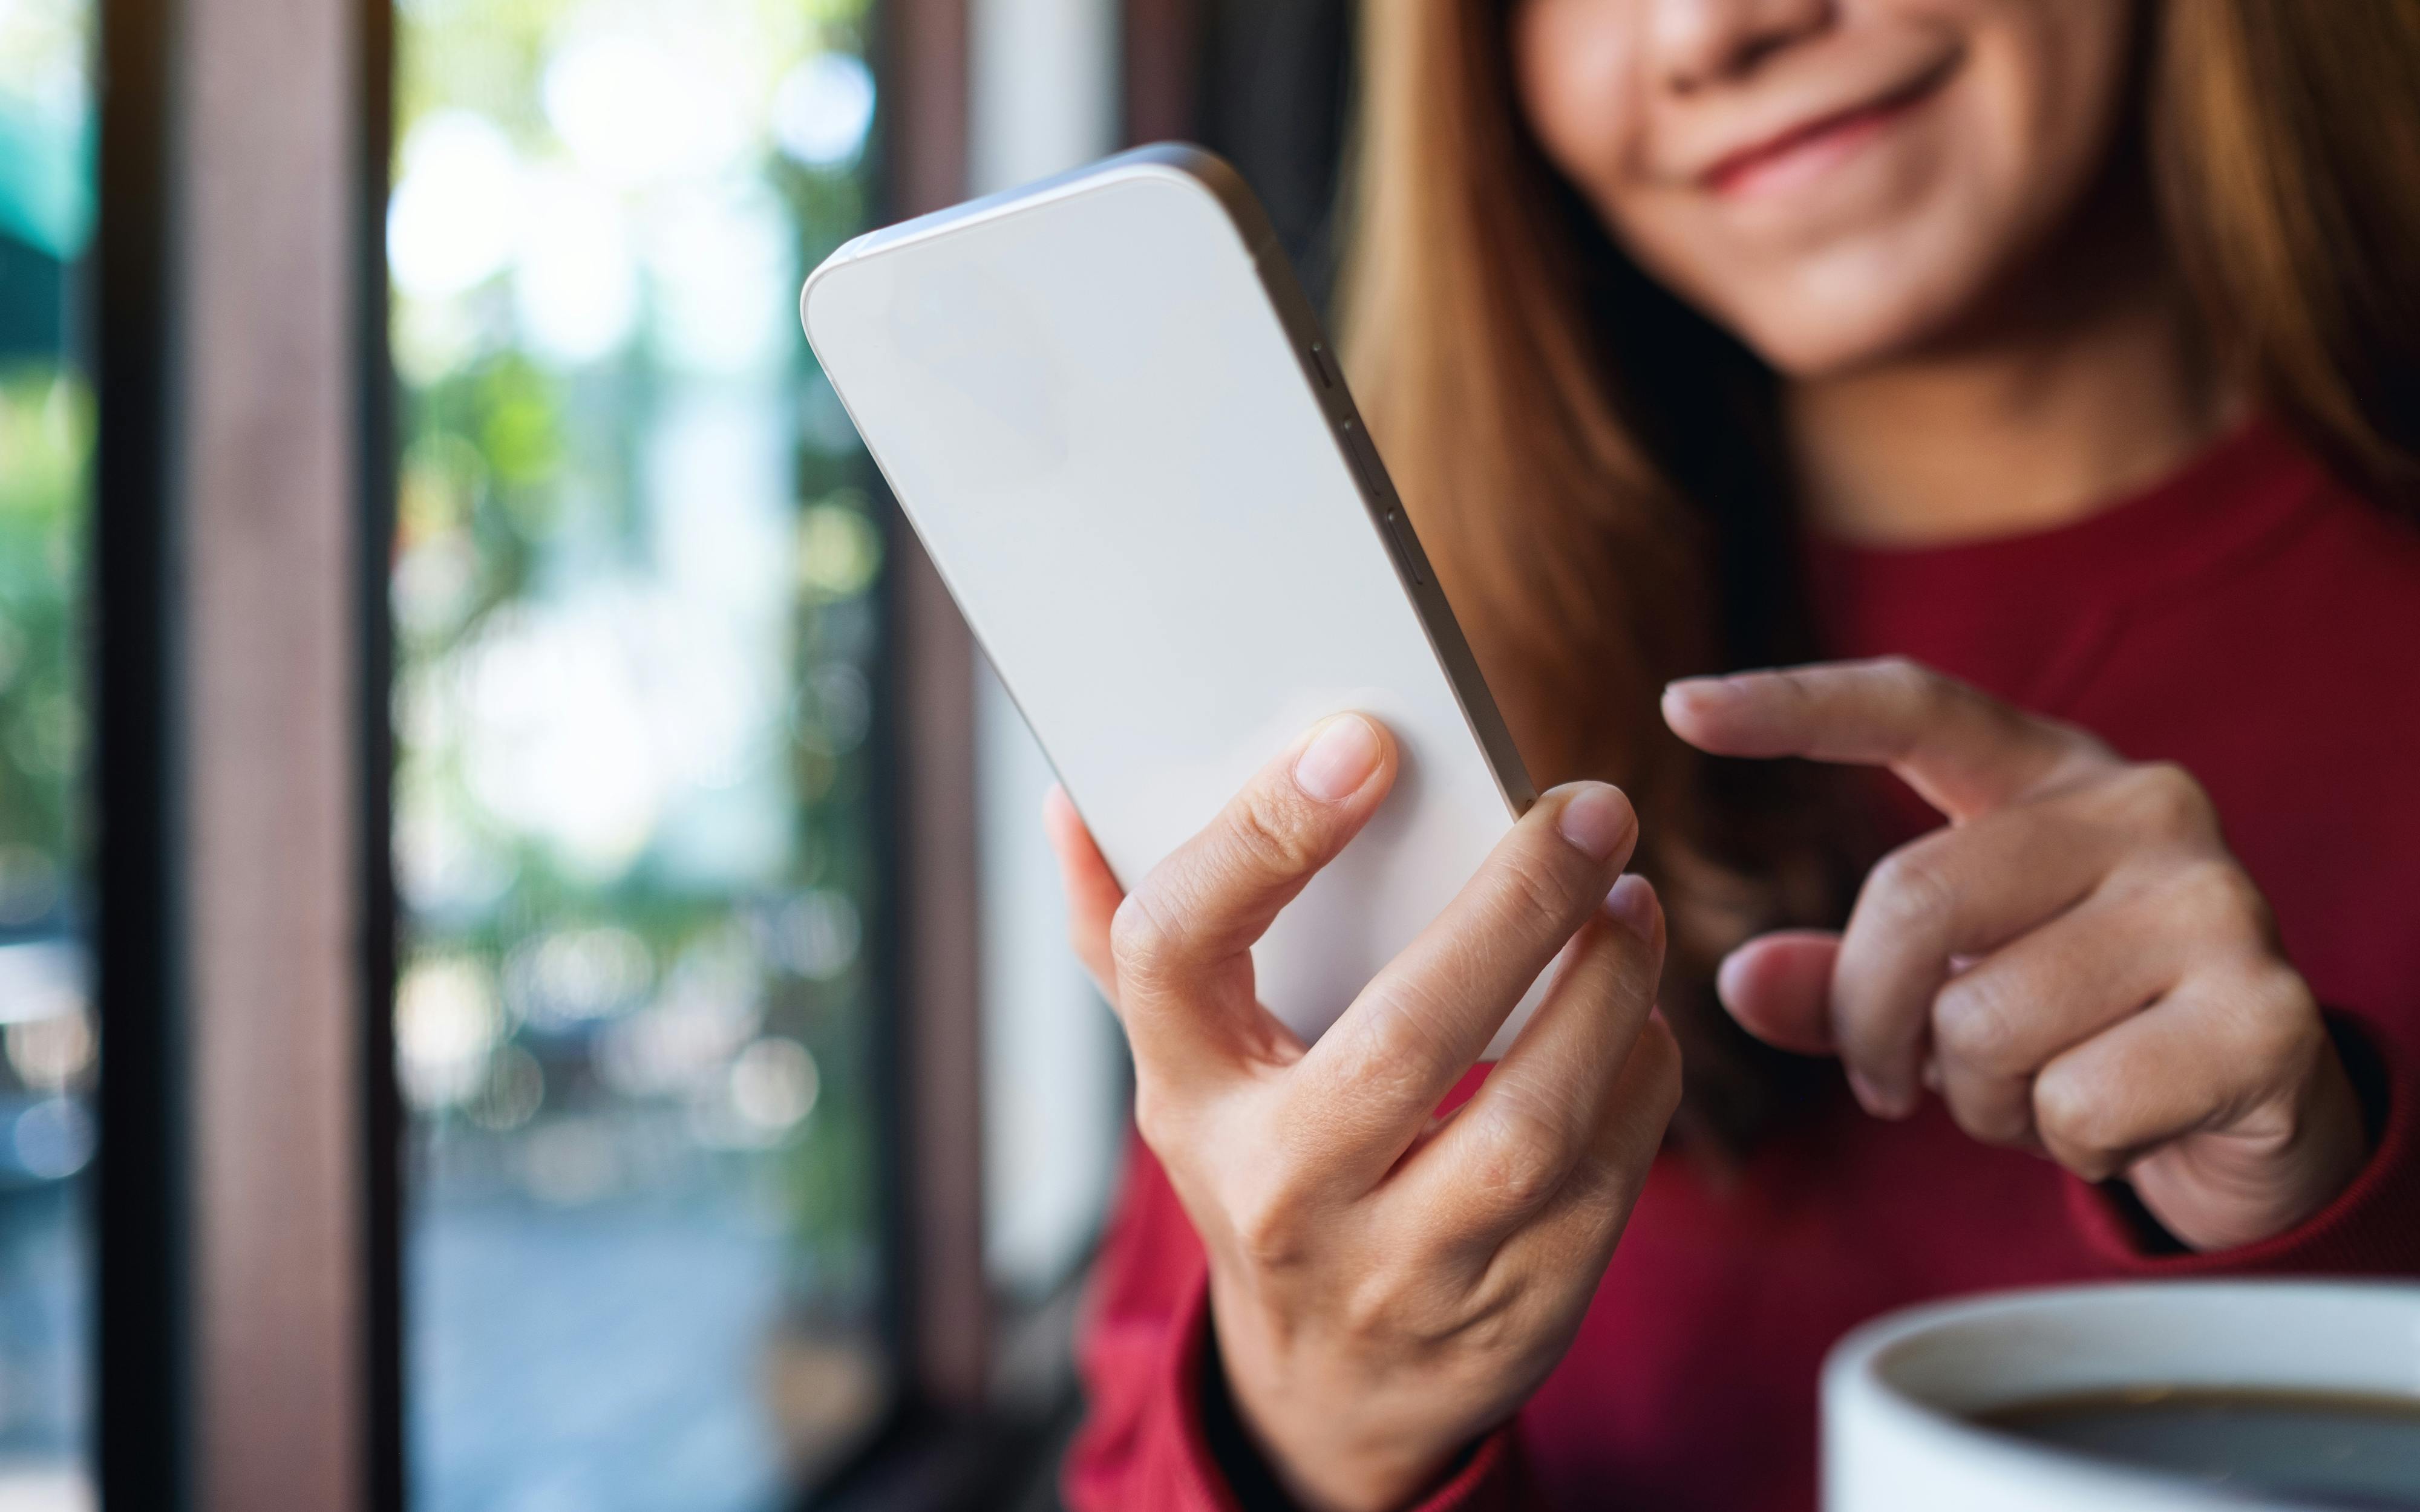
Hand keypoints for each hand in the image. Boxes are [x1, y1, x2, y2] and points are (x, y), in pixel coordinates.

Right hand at [1045, 714, 1680, 1511]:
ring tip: (1632, 901)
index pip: (1176, 954)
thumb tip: (1070, 805)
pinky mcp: (1513, 1313)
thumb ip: (1129, 938)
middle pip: (1402, 1039)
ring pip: (1529, 1123)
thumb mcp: (1182, 1071)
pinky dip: (1640, 1077)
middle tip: (1589, 812)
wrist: (1327, 1393)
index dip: (1261, 839)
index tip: (1363, 745)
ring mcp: (1398, 1270)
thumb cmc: (1258, 1175)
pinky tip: (1642, 1009)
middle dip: (1516, 909)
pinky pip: (1605, 1181)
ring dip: (1604, 991)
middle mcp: (1278, 1192)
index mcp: (1185, 1098)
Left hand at [1664, 658, 2367, 1251]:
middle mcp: (2144, 807)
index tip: (1678, 705)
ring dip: (1978, 1097)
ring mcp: (2216, 902)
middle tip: (1891, 1080)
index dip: (1793, 704)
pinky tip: (2122, 1121)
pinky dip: (2067, 1141)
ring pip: (1986, 1021)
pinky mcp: (2265, 1014)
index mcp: (2053, 775)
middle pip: (1912, 899)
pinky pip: (2075, 1101)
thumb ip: (1842, 980)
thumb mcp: (1948, 991)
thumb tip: (1735, 981)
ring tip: (2036, 1090)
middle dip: (1872, 1021)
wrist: (2261, 1110)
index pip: (1912, 707)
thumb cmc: (2080, 1028)